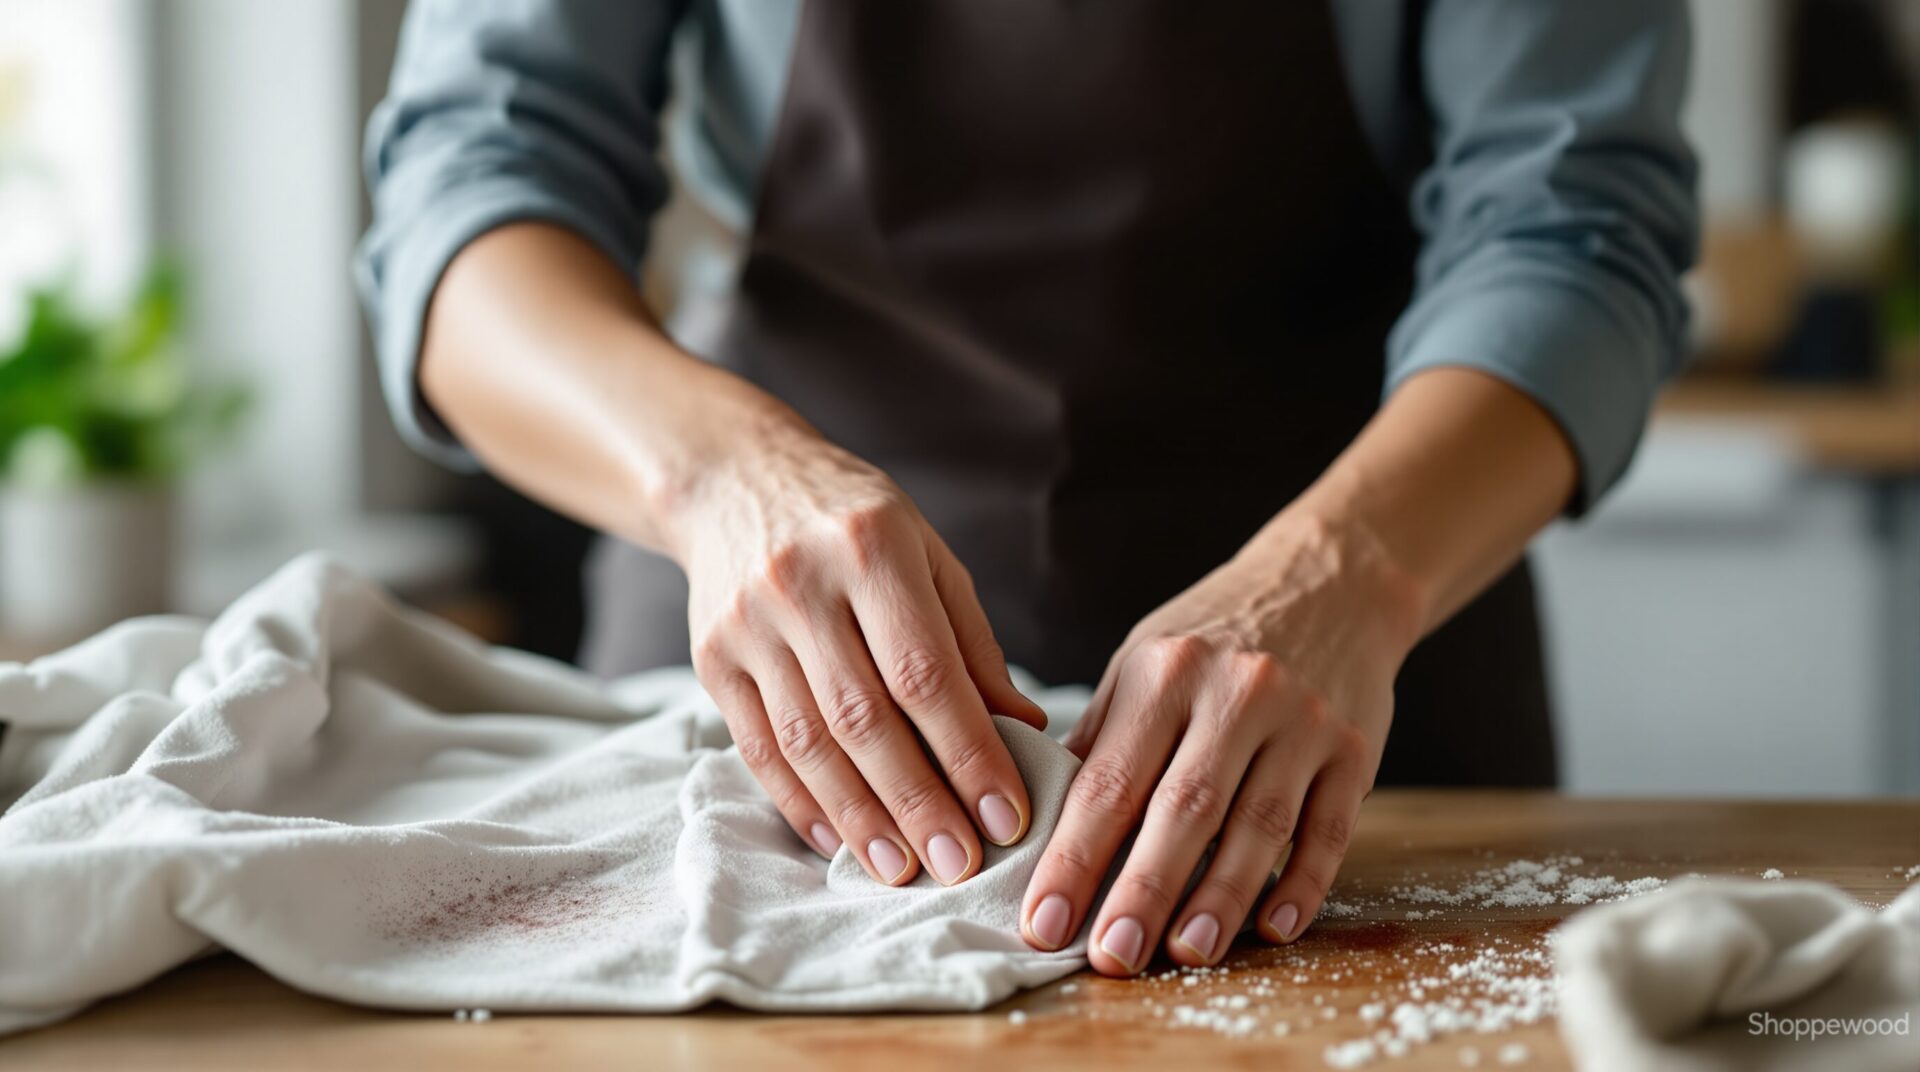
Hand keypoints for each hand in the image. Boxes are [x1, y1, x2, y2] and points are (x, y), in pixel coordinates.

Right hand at [676, 412, 1047, 885]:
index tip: (1007, 814)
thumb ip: (973, 645)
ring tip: (903, 869)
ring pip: (806, 742)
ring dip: (859, 817)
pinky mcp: (710, 658)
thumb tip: (1023, 732)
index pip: (926, 672)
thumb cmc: (857, 524)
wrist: (737, 481)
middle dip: (918, 801)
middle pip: (864, 717)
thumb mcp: (930, 557)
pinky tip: (839, 840)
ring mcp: (747, 623)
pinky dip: (800, 801)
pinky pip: (757, 746)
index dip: (968, 751)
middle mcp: (802, 583)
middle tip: (961, 864)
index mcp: (873, 548)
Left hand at [1019, 514, 1423, 973]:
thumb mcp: (1144, 661)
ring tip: (1184, 952)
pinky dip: (1303, 883)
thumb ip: (1101, 739)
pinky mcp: (1356, 748)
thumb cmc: (1215, 635)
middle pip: (1183, 809)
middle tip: (1111, 956)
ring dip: (1221, 898)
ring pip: (1258, 825)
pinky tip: (1273, 928)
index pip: (1109, 781)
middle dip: (1142, 889)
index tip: (1043, 920)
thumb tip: (1042, 825)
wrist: (1330, 582)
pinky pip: (1329, 828)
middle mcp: (1234, 693)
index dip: (1074, 857)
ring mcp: (1302, 722)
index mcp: (1163, 673)